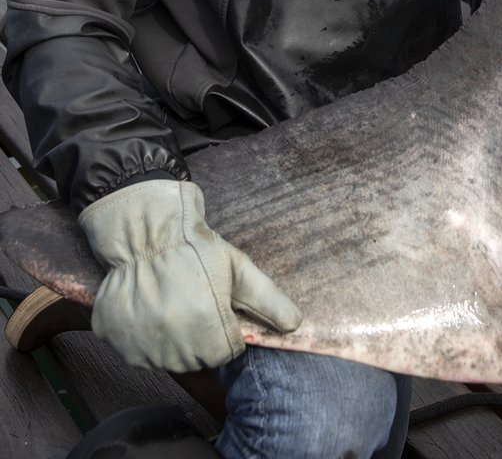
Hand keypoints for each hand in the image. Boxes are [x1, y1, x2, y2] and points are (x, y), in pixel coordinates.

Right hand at [79, 179, 301, 371]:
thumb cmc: (195, 247)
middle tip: (194, 301)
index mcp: (208, 327)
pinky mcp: (117, 342)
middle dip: (202, 336)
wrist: (145, 230)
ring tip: (172, 303)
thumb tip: (296, 325)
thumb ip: (269, 300)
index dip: (227, 328)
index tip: (217, 305)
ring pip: (169, 359)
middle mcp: (174, 344)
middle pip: (199, 358)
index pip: (227, 351)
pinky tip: (150, 309)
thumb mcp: (238, 268)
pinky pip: (139, 353)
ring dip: (174, 340)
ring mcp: (142, 346)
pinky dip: (145, 338)